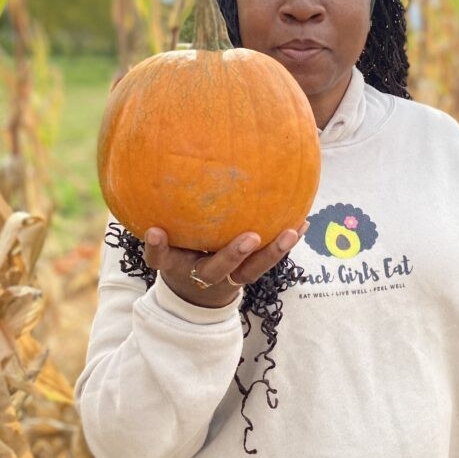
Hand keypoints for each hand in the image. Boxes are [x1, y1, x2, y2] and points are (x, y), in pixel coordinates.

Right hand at [143, 224, 308, 307]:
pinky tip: (303, 223)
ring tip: (291, 232)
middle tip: (250, 238)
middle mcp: (200, 274)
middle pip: (215, 270)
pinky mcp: (245, 277)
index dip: (157, 247)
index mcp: (174, 265)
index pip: (160, 258)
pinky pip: (266, 263)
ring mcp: (225, 279)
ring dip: (271, 253)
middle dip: (232, 255)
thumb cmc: (177, 251)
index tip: (155, 231)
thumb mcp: (166, 240)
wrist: (192, 294)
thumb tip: (158, 163)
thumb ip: (163, 217)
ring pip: (249, 272)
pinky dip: (284, 246)